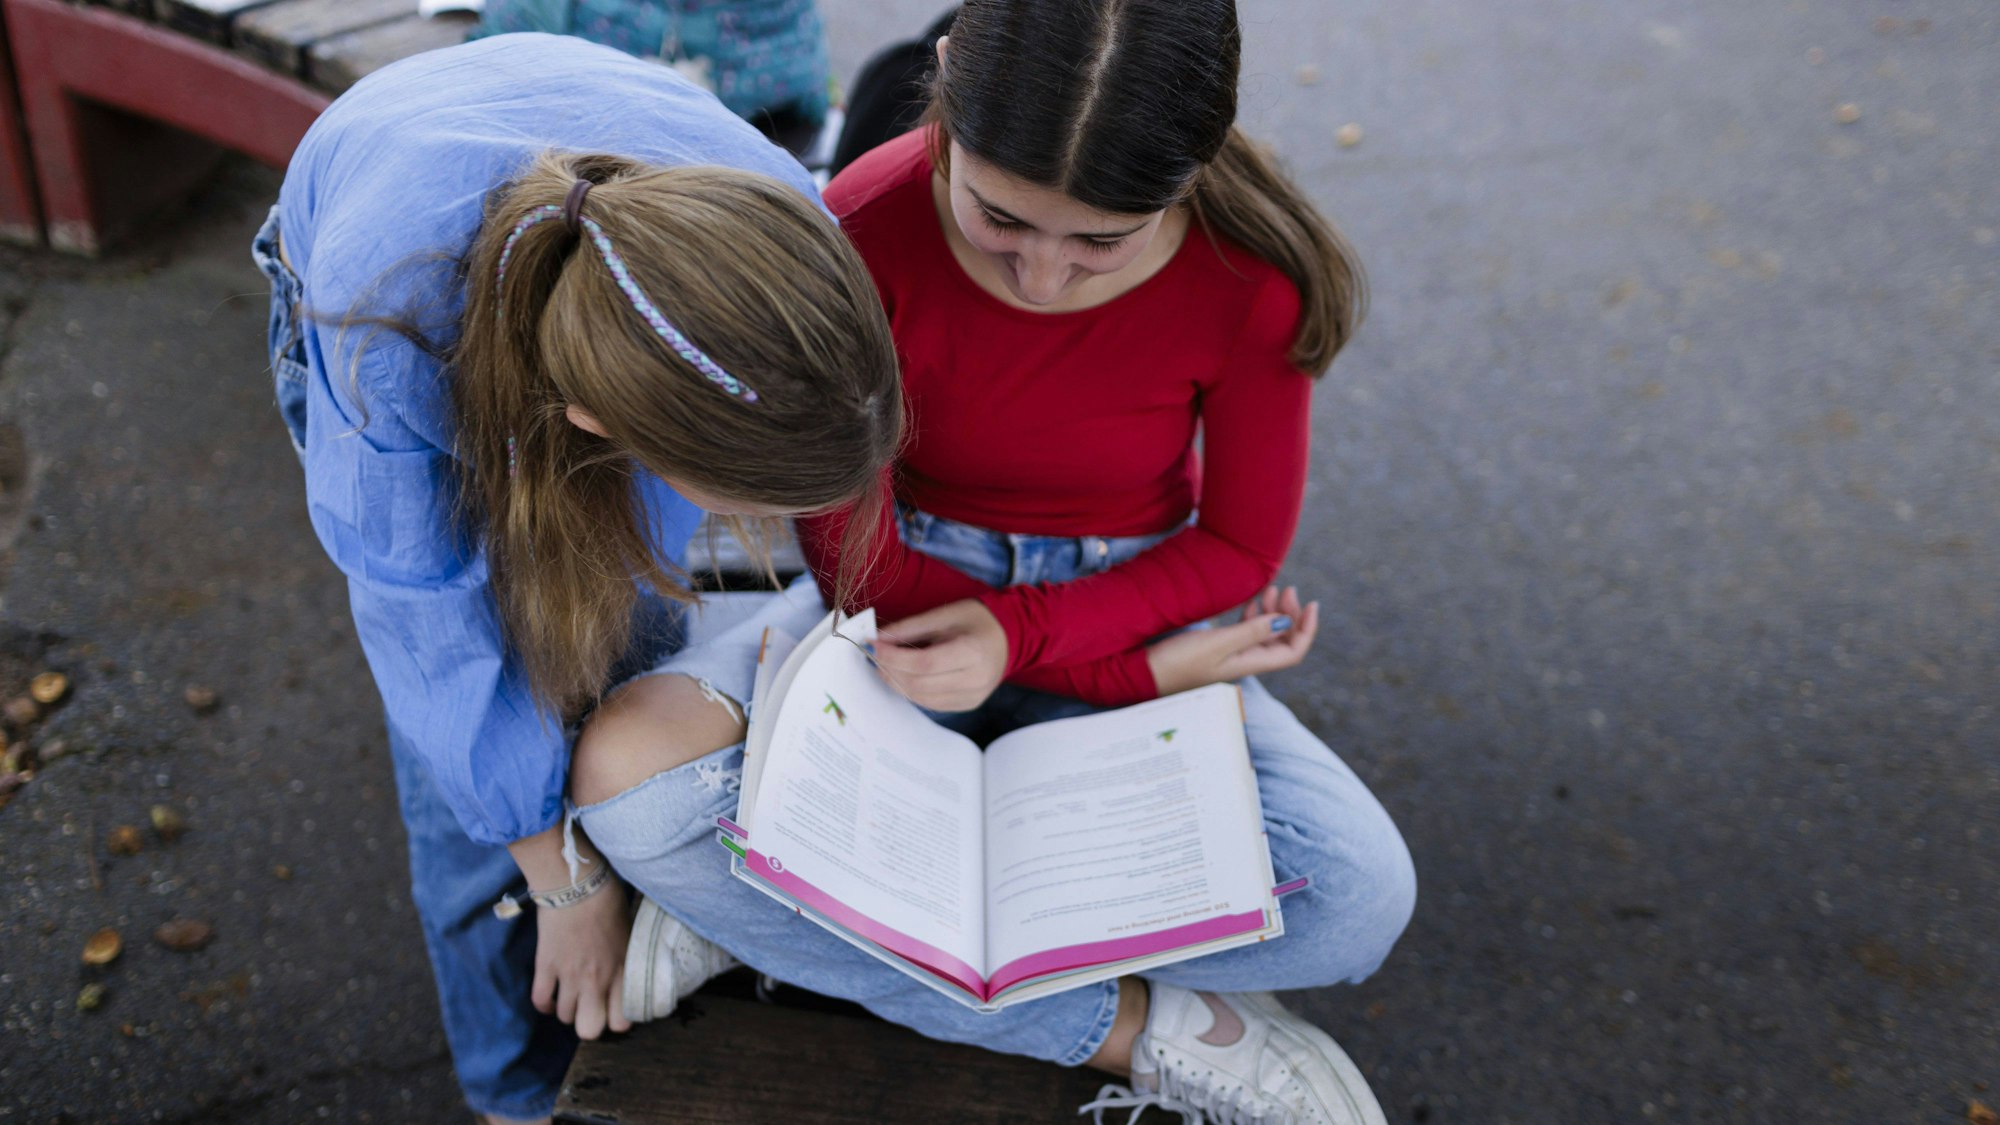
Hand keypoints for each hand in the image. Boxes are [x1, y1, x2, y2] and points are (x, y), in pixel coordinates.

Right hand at [529, 875, 631, 1039]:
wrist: (576, 883)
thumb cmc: (607, 900)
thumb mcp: (628, 932)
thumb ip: (625, 958)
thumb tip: (625, 972)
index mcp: (621, 970)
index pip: (622, 1022)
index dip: (616, 1019)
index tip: (612, 1007)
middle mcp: (597, 979)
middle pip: (589, 1030)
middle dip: (588, 1023)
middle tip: (588, 1007)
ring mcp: (569, 975)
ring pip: (564, 1017)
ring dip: (566, 1009)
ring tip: (569, 995)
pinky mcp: (546, 965)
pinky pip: (540, 1000)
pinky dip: (544, 1003)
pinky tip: (550, 995)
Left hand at [874, 599, 1008, 711]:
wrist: (1007, 637)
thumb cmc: (976, 621)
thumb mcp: (944, 614)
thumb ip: (911, 627)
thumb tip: (878, 639)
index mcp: (973, 652)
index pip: (925, 663)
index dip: (894, 657)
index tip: (875, 645)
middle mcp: (976, 680)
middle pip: (920, 684)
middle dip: (892, 671)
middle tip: (876, 656)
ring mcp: (973, 697)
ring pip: (922, 698)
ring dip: (898, 683)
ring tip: (887, 665)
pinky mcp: (967, 705)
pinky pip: (931, 704)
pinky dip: (912, 691)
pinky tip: (905, 675)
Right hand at [1145, 586, 1319, 694]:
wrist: (1142, 673)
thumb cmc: (1177, 661)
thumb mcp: (1217, 644)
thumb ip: (1252, 631)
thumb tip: (1285, 623)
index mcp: (1249, 664)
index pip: (1293, 651)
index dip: (1306, 628)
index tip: (1311, 602)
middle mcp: (1244, 662)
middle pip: (1281, 641)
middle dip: (1290, 615)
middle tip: (1288, 588)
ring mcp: (1230, 656)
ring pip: (1263, 635)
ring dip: (1272, 613)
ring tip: (1272, 589)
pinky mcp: (1215, 650)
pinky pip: (1245, 632)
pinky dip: (1254, 616)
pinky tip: (1251, 601)